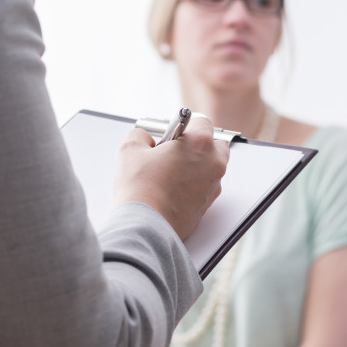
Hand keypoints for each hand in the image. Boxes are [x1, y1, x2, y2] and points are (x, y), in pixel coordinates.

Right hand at [113, 116, 228, 239]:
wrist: (146, 225)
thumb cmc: (141, 189)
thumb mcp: (131, 149)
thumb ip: (141, 135)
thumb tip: (145, 137)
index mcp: (200, 143)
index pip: (202, 121)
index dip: (184, 125)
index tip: (172, 133)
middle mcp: (214, 163)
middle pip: (215, 144)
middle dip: (198, 145)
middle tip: (174, 151)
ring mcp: (214, 185)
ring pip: (212, 167)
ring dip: (197, 165)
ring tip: (171, 172)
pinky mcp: (208, 204)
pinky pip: (206, 187)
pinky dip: (195, 185)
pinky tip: (173, 189)